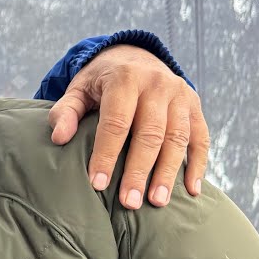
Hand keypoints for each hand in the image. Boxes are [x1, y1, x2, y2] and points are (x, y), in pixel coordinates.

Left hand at [47, 44, 207, 208]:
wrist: (136, 56)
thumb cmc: (102, 81)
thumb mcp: (79, 88)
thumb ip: (66, 111)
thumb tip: (58, 138)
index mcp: (124, 78)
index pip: (116, 122)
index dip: (106, 154)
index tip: (98, 183)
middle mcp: (156, 84)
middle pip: (149, 133)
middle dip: (138, 170)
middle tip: (128, 202)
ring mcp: (180, 95)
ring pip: (177, 138)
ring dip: (168, 172)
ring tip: (157, 201)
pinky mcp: (195, 106)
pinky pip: (200, 138)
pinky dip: (198, 165)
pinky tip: (191, 190)